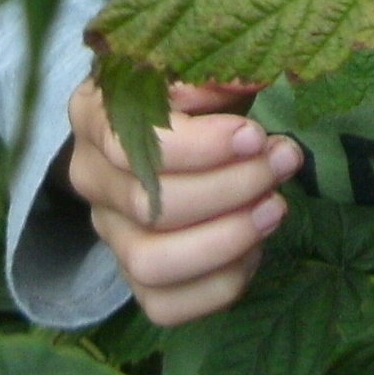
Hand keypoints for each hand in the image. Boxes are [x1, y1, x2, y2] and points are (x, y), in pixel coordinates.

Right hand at [64, 76, 299, 326]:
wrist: (179, 131)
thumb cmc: (193, 92)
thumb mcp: (200, 67)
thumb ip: (217, 71)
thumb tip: (251, 78)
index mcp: (92, 115)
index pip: (129, 144)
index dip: (198, 147)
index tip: (254, 135)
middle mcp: (90, 178)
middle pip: (149, 205)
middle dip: (229, 188)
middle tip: (282, 161)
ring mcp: (109, 233)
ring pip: (149, 264)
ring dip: (225, 240)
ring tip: (275, 207)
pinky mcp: (135, 278)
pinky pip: (164, 307)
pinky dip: (217, 285)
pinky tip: (254, 249)